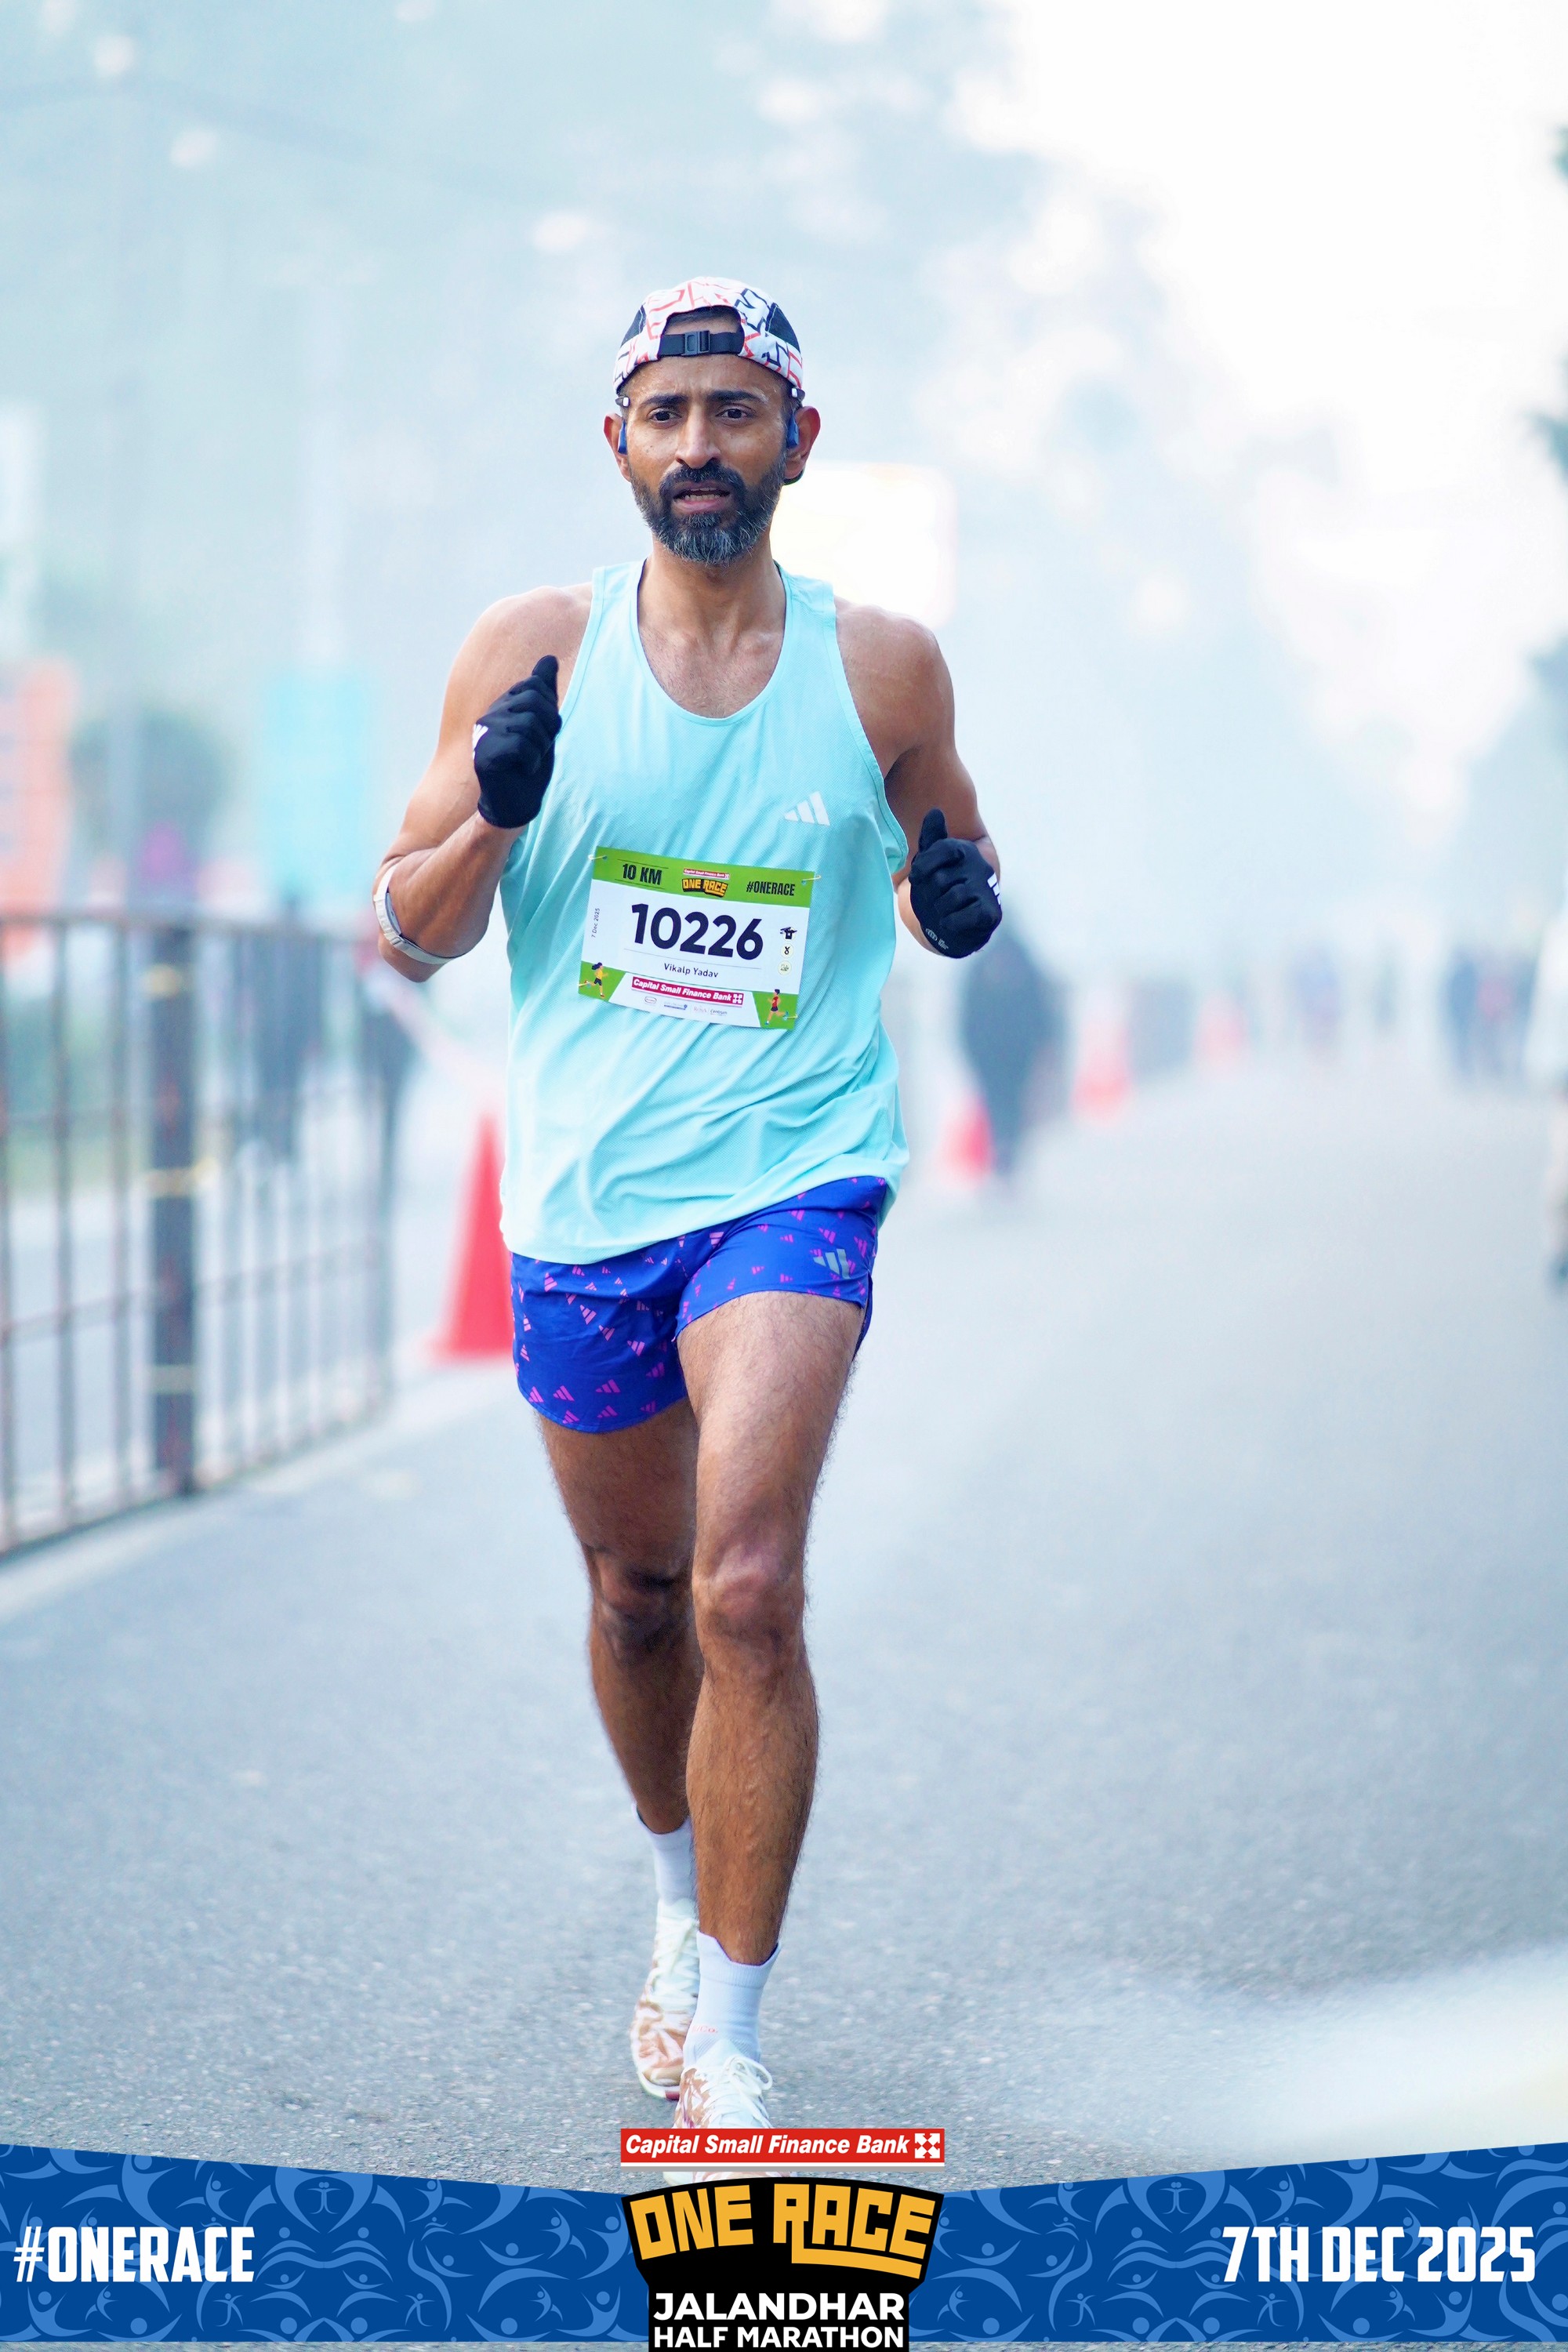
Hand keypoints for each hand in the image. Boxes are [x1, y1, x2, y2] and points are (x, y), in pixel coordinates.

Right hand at [472, 655, 560, 829]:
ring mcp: (484, 733)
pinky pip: (521, 747)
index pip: (536, 686)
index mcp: (504, 704)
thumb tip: (549, 658)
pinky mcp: (484, 755)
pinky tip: (521, 770)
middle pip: (535, 701)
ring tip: (528, 761)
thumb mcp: (543, 724)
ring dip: (539, 749)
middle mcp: (491, 714)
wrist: (516, 803)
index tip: (542, 732)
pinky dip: (530, 762)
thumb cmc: (530, 764)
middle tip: (537, 749)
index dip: (550, 711)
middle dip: (548, 729)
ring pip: (529, 726)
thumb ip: (544, 693)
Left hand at [907, 808, 1001, 956]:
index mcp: (965, 851)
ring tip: (944, 911)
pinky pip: (961, 917)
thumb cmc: (943, 890)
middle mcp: (979, 866)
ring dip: (939, 910)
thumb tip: (935, 811)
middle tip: (936, 899)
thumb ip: (932, 839)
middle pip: (940, 879)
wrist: (960, 926)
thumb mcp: (933, 863)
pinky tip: (951, 922)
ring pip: (950, 899)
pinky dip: (950, 923)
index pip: (943, 848)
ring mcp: (986, 890)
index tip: (915, 878)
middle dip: (931, 894)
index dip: (924, 865)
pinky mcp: (990, 913)